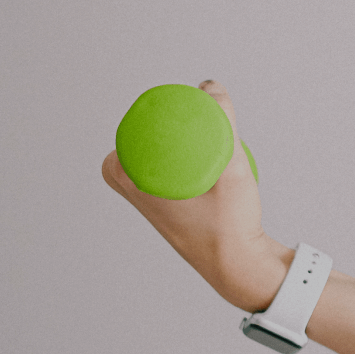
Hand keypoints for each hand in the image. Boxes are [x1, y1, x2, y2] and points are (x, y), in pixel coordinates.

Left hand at [102, 79, 287, 311]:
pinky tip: (202, 167)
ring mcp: (162, 219)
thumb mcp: (228, 166)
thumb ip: (222, 123)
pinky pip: (166, 194)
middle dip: (143, 146)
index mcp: (139, 195)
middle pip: (127, 169)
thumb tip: (209, 85)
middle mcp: (144, 208)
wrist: (242, 269)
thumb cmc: (229, 224)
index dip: (125, 138)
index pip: (112, 163)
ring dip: (158, 163)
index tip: (151, 120)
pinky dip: (175, 178)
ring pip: (146, 184)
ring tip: (187, 142)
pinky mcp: (181, 225)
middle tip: (172, 126)